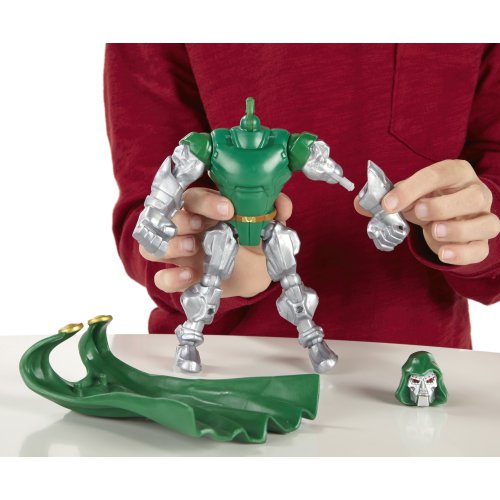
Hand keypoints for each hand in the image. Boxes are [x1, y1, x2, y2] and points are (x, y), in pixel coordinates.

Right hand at [139, 187, 292, 297]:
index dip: (207, 201)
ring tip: (194, 248)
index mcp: (204, 209)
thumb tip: (282, 205)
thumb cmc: (251, 241)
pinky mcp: (178, 277)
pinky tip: (191, 277)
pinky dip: (171, 278)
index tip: (229, 209)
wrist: (251, 273)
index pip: (194, 196)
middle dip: (183, 219)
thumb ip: (272, 213)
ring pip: (151, 245)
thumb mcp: (265, 227)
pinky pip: (160, 278)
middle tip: (204, 225)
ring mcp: (178, 253)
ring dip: (170, 244)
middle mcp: (185, 227)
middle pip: (166, 216)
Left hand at [355, 160, 499, 264]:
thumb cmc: (428, 200)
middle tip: (418, 213)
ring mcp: (483, 218)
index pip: (439, 174)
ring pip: (486, 223)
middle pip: (473, 196)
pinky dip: (462, 254)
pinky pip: (480, 249)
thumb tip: (360, 204)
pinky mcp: (482, 242)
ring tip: (434, 231)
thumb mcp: (408, 195)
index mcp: (455, 174)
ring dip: (458, 229)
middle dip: (443, 205)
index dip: (412, 188)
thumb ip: (386, 198)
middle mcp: (476, 193)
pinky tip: (443, 253)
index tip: (388, 203)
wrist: (447, 218)